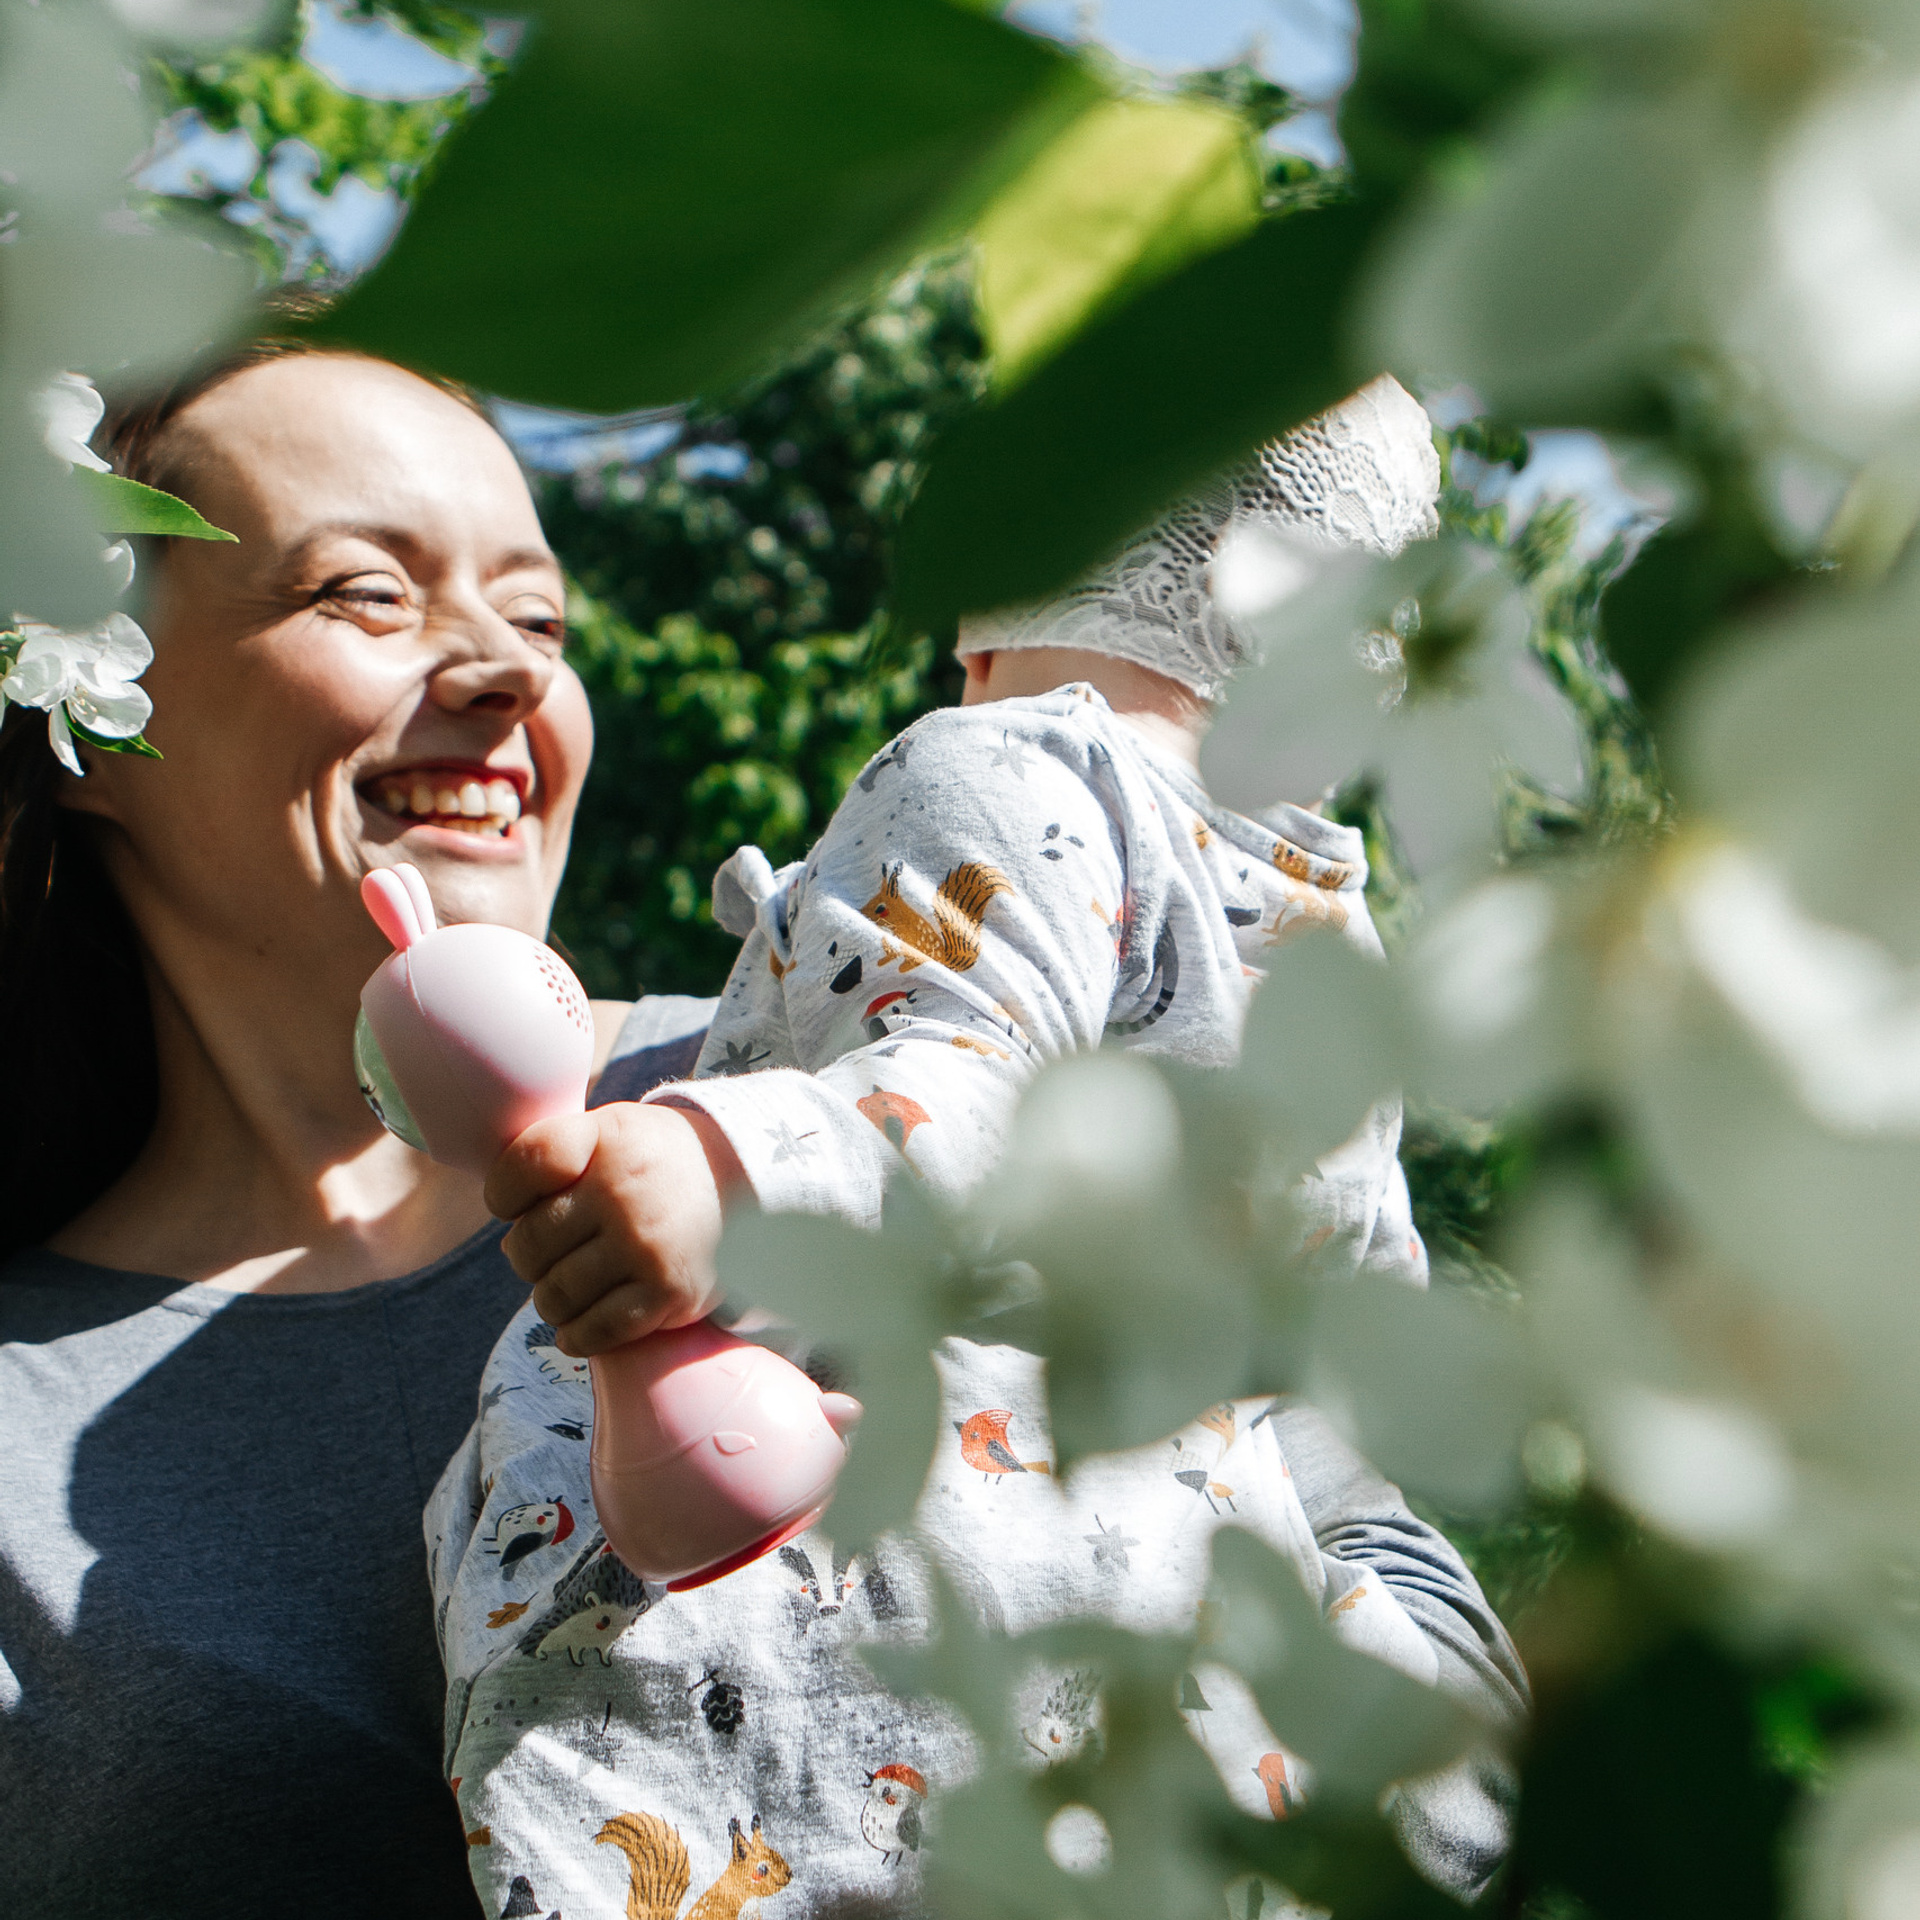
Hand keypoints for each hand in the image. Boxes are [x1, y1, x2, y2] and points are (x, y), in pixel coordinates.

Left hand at [485, 1101, 748, 1356]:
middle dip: (531, 1258)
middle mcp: (622, 1190)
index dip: (504, 1197)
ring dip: (553, 1300)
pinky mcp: (669, 1293)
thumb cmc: (656, 1164)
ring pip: (553, 1296)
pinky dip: (577, 1336)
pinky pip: (594, 1332)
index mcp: (604, 1138)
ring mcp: (645, 1244)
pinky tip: (581, 1325)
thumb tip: (506, 1236)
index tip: (520, 1204)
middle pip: (528, 1246)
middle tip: (555, 1253)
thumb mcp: (610, 1132)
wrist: (750, 1185)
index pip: (517, 1171)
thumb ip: (551, 1157)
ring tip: (572, 1286)